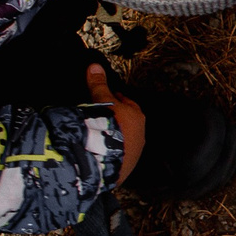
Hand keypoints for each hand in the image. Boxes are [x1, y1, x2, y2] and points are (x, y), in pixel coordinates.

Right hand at [88, 64, 146, 185]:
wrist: (105, 157)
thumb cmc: (106, 124)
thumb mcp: (101, 101)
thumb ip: (99, 84)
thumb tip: (95, 66)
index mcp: (137, 116)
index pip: (127, 104)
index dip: (117, 100)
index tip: (110, 97)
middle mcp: (140, 135)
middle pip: (128, 124)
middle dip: (118, 120)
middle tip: (105, 116)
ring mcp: (134, 154)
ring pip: (125, 141)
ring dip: (115, 138)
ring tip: (101, 136)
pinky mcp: (125, 169)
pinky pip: (118, 157)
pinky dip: (111, 153)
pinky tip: (101, 152)